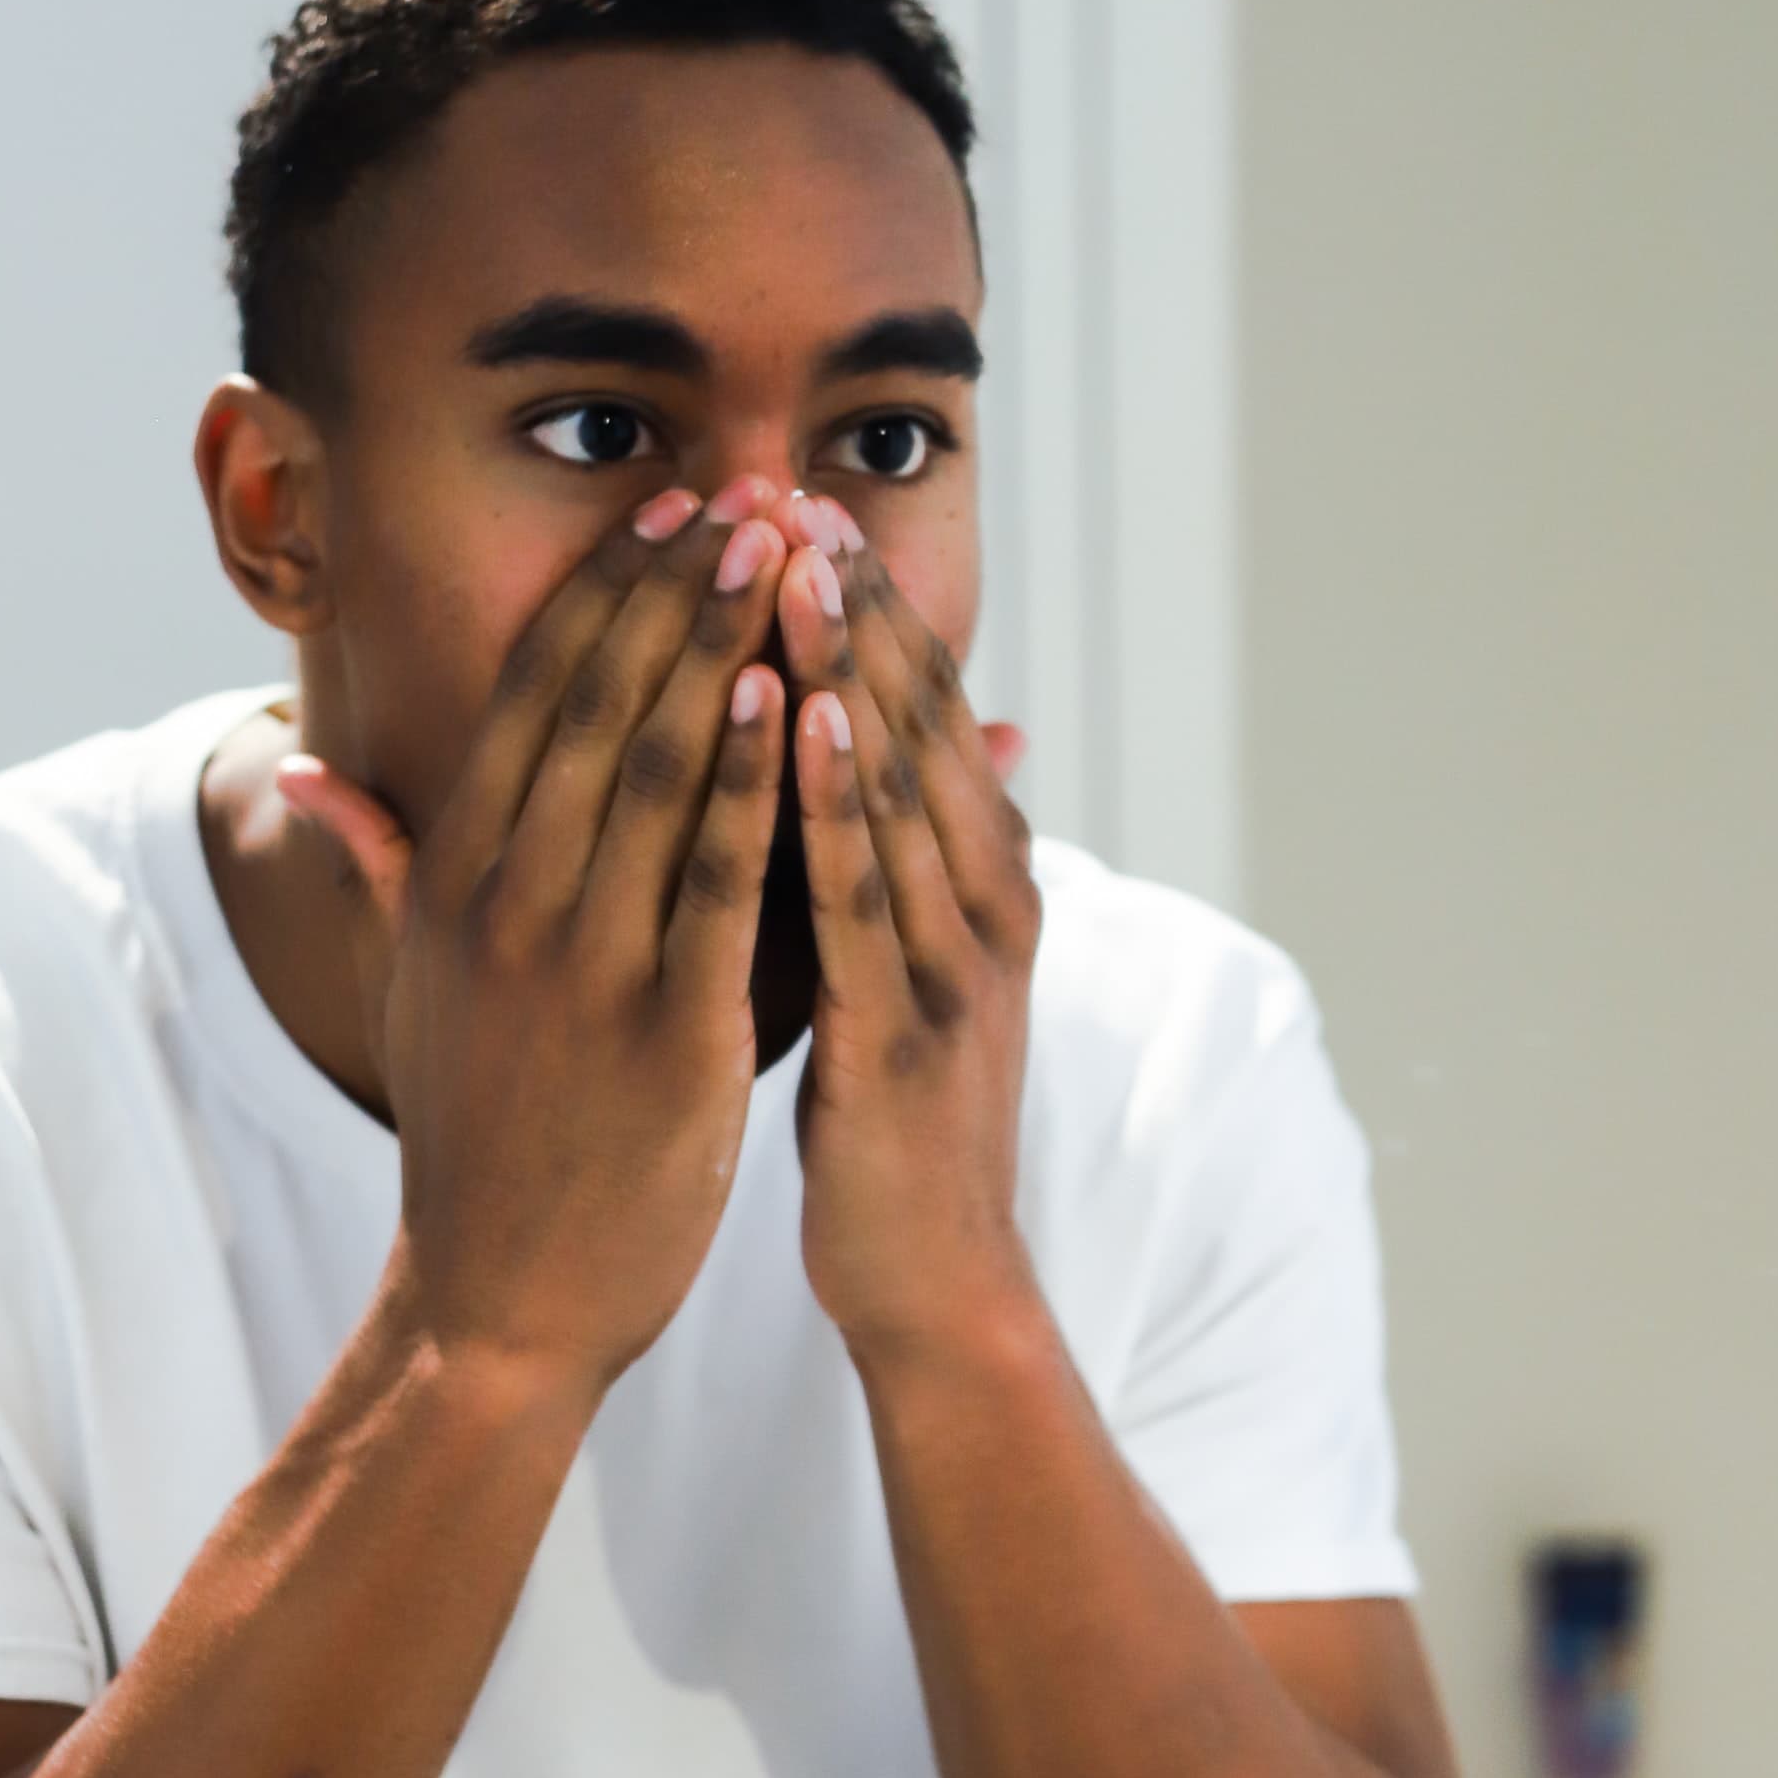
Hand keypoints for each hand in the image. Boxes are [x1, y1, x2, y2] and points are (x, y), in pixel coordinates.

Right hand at [279, 494, 788, 1393]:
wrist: (502, 1296)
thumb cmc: (477, 1130)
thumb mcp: (410, 983)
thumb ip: (378, 863)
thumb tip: (304, 766)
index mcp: (457, 878)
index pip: (536, 697)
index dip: (604, 593)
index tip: (668, 508)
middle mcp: (511, 901)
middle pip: (602, 705)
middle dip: (678, 587)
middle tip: (745, 491)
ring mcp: (586, 962)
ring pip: (664, 769)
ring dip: (729, 647)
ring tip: (782, 552)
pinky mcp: (667, 1030)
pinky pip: (721, 881)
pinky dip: (762, 784)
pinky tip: (799, 701)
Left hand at [772, 505, 1040, 1360]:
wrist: (936, 1281)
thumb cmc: (903, 1120)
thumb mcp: (917, 968)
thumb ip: (922, 855)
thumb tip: (957, 739)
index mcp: (981, 885)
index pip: (924, 718)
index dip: (869, 611)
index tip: (803, 508)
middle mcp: (983, 908)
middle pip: (919, 730)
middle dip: (856, 610)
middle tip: (794, 495)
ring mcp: (952, 970)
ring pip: (899, 792)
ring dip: (850, 671)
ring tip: (796, 567)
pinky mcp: (906, 1035)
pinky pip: (864, 900)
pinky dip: (839, 804)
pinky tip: (807, 723)